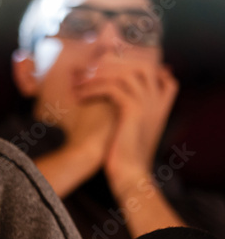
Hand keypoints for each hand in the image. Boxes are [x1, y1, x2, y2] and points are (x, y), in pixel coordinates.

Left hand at [75, 56, 177, 186]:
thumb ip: (122, 104)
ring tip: (79, 82)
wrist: (130, 174)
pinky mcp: (133, 110)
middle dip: (113, 63)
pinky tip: (79, 96)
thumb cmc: (122, 151)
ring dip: (98, 75)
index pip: (158, 72)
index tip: (110, 65)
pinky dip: (92, 88)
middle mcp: (157, 102)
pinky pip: (112, 87)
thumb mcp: (126, 124)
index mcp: (159, 105)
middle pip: (141, 65)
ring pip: (124, 73)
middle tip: (88, 70)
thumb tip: (104, 90)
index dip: (135, 63)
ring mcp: (148, 105)